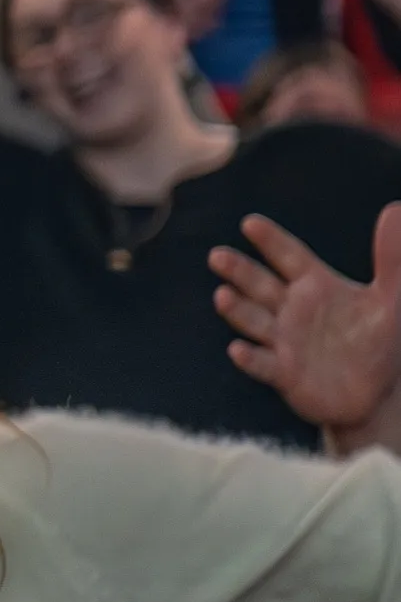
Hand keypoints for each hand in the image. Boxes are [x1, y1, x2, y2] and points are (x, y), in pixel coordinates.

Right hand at [213, 203, 400, 436]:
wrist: (371, 393)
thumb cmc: (377, 341)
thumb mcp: (389, 298)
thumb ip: (391, 258)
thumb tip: (395, 208)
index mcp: (315, 287)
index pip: (289, 257)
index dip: (271, 241)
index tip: (250, 223)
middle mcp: (292, 311)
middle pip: (260, 286)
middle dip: (239, 272)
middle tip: (217, 256)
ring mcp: (284, 342)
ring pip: (255, 322)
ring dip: (238, 311)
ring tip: (222, 296)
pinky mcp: (283, 374)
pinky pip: (263, 364)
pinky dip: (250, 358)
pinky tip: (238, 349)